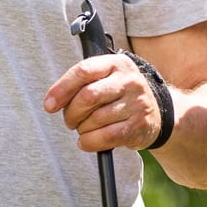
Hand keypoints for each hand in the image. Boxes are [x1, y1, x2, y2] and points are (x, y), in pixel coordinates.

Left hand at [46, 54, 162, 152]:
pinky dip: (90, 142)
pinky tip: (87, 141)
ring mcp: (137, 102)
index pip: (83, 71)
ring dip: (82, 129)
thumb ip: (82, 83)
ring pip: (95, 119)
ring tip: (84, 129)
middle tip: (70, 120)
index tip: (49, 105)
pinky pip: (106, 137)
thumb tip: (52, 101)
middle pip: (88, 96)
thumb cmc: (120, 95)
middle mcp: (129, 80)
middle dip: (71, 113)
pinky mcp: (139, 124)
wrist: (158, 112)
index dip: (62, 89)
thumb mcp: (107, 79)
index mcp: (116, 63)